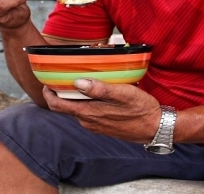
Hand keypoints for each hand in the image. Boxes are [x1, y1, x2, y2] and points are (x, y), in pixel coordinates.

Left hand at [44, 79, 161, 142]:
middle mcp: (88, 122)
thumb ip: (100, 89)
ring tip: (81, 80)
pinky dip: (86, 102)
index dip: (48, 93)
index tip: (47, 80)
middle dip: (61, 92)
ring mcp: (96, 126)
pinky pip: (88, 113)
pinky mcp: (103, 126)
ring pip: (77, 109)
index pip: (57, 106)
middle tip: (64, 75)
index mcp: (89, 113)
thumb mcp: (123, 94)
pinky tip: (96, 92)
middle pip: (66, 107)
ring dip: (75, 96)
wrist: (157, 128)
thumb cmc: (142, 109)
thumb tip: (78, 82)